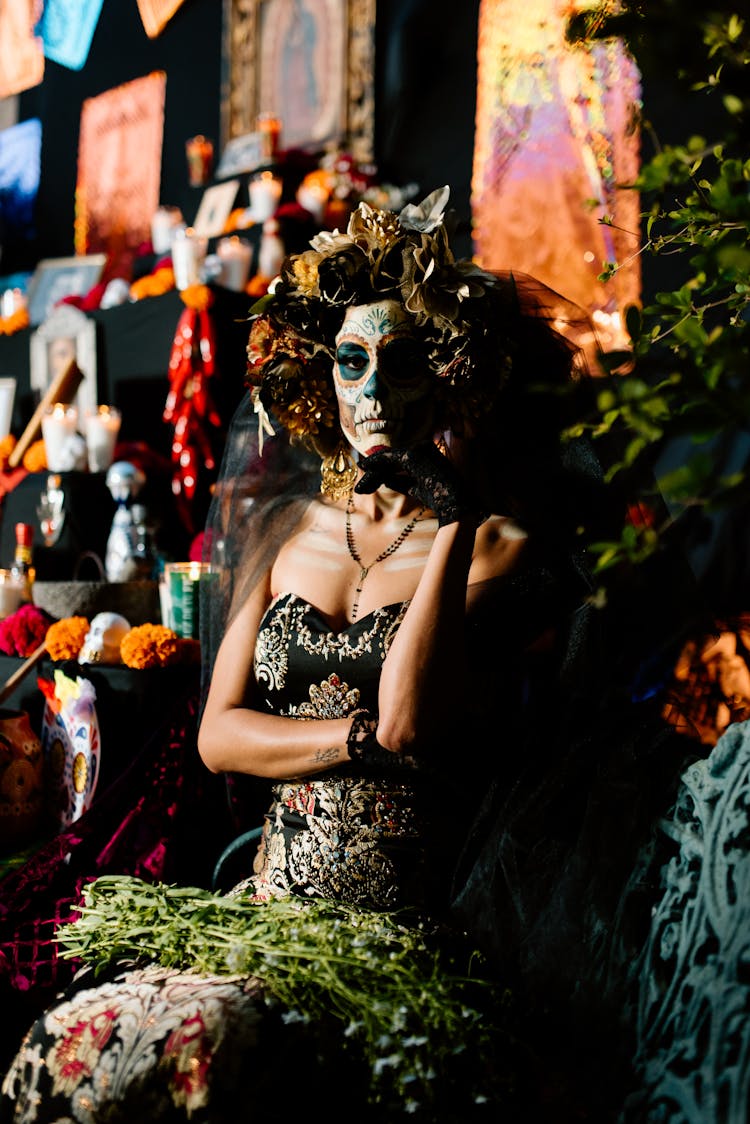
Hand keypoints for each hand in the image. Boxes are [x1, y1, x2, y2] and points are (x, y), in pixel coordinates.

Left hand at [354, 442, 475, 526]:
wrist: (453, 502)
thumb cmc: (439, 497)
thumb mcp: (415, 487)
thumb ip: (400, 481)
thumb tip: (384, 478)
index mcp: (426, 453)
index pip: (400, 460)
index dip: (383, 468)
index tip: (368, 475)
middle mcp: (424, 447)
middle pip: (393, 459)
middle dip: (375, 472)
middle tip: (360, 486)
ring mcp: (419, 449)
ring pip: (389, 459)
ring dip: (374, 472)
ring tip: (360, 486)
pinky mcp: (413, 455)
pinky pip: (390, 459)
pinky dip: (376, 464)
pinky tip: (365, 468)